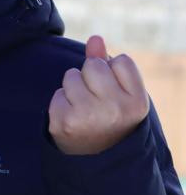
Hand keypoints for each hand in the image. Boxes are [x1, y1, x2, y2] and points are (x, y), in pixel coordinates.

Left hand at [48, 35, 149, 154]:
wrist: (95, 157)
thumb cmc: (110, 116)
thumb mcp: (120, 92)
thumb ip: (107, 62)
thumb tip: (94, 37)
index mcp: (136, 102)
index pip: (121, 60)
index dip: (114, 71)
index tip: (115, 90)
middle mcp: (114, 109)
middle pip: (93, 65)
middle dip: (90, 76)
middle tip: (95, 98)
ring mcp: (88, 116)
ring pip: (71, 76)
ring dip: (73, 87)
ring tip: (83, 108)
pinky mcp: (64, 122)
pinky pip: (57, 93)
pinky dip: (61, 101)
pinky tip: (71, 117)